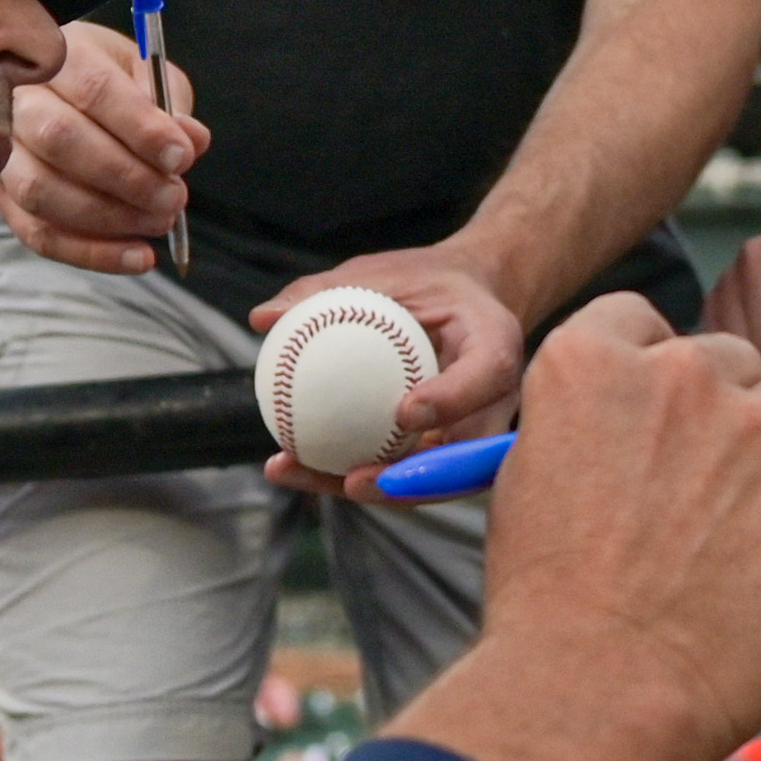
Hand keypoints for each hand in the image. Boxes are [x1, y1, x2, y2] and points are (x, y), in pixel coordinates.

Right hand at [0, 17, 205, 274]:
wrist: (53, 89)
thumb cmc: (102, 78)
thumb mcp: (142, 70)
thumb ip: (167, 102)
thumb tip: (189, 140)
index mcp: (57, 53)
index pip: (94, 90)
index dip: (140, 127)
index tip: (181, 157)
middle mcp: (14, 98)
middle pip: (59, 139)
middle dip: (126, 177)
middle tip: (174, 196)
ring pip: (41, 191)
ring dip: (109, 218)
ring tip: (159, 219)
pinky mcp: (1, 195)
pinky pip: (36, 233)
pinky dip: (91, 253)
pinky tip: (136, 255)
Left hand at [251, 246, 522, 497]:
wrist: (466, 300)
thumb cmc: (424, 281)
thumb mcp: (381, 272)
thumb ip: (325, 290)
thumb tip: (263, 316)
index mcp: (495, 343)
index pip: (487, 375)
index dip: (453, 401)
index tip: (404, 413)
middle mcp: (497, 399)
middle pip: (465, 454)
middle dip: (413, 479)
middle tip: (354, 480)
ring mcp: (477, 434)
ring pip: (432, 478)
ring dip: (371, 488)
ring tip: (299, 473)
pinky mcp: (449, 452)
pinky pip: (406, 472)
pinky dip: (355, 474)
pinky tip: (294, 465)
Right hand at [413, 299, 760, 760]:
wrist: (597, 690)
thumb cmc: (548, 602)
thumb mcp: (531, 483)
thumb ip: (591, 429)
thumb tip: (635, 434)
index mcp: (590, 363)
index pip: (640, 320)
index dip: (651, 368)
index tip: (655, 413)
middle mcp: (680, 376)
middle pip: (733, 359)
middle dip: (725, 412)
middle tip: (702, 490)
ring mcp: (759, 432)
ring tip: (739, 535)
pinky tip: (755, 590)